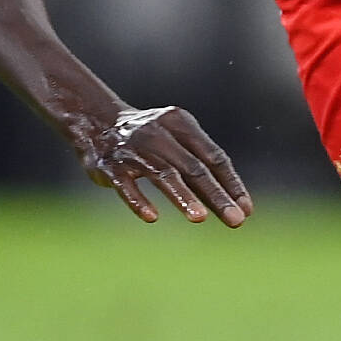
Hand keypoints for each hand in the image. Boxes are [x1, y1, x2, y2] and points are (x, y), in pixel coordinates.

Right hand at [67, 102, 251, 226]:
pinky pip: (124, 185)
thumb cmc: (148, 138)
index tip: (247, 209)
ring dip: (182, 197)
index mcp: (180, 124)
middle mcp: (158, 133)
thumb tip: (237, 205)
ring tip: (200, 219)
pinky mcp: (108, 166)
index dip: (231, 184)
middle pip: (193, 168)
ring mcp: (132, 149)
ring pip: (162, 174)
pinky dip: (138, 200)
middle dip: (216, 195)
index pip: (214, 157)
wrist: (94, 119)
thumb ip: (202, 168)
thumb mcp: (176, 140)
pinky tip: (152, 217)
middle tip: (236, 220)